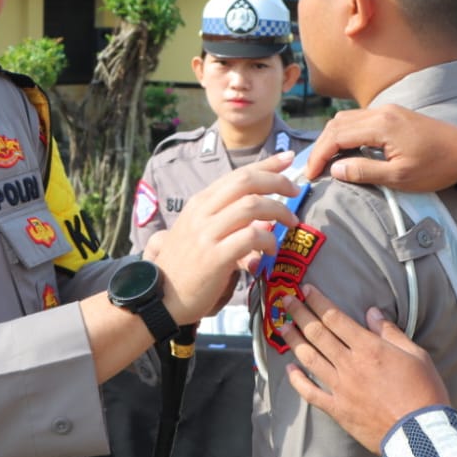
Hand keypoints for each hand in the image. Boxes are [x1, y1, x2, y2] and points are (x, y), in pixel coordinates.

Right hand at [154, 152, 297, 324]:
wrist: (160, 297)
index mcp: (199, 203)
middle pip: (246, 182)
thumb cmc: (184, 267)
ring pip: (252, 206)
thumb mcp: (199, 233)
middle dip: (277, 182)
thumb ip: (227, 220)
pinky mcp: (215, 256)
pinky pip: (251, 237)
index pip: (238, 174)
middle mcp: (202, 212)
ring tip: (290, 223)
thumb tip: (263, 215)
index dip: (267, 165)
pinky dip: (268, 239)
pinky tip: (271, 250)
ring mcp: (207, 233)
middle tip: (296, 191)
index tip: (288, 159)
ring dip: (278, 211)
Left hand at [278, 285, 449, 452]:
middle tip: (286, 300)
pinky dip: (297, 380)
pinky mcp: (337, 410)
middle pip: (317, 333)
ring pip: (309, 358)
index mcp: (369, 348)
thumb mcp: (416, 355)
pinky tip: (289, 369)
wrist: (420, 434)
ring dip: (293, 340)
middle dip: (299, 313)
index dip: (318, 301)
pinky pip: (310, 393)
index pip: (336, 318)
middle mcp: (350, 364)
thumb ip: (390, 332)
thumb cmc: (424, 392)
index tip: (305, 290)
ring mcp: (341, 388)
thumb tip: (372, 312)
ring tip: (282, 326)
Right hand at [302, 104, 456, 190]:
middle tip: (313, 170)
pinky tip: (345, 150)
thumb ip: (364, 172)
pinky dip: (346, 133)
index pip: (337, 136)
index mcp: (381, 126)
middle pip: (337, 124)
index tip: (310, 175)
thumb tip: (335, 169)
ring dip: (332, 138)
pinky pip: (360, 120)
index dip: (319, 156)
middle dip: (321, 146)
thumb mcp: (400, 177)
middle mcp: (381, 112)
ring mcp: (388, 111)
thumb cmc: (436, 167)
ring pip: (347, 119)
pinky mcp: (394, 115)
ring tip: (325, 161)